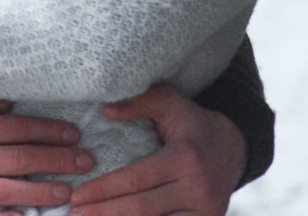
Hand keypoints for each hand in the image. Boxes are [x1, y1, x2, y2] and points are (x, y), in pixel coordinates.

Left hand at [68, 84, 244, 215]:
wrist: (234, 148)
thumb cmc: (193, 123)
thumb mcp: (170, 102)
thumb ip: (139, 102)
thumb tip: (107, 110)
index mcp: (184, 158)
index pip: (136, 179)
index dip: (104, 189)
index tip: (76, 196)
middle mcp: (197, 188)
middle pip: (142, 208)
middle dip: (104, 213)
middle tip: (73, 215)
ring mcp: (205, 211)